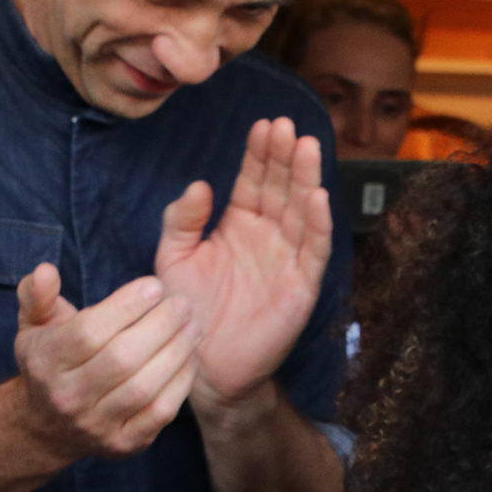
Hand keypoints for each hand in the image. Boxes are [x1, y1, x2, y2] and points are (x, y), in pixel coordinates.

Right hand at [12, 263, 199, 461]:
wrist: (48, 427)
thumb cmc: (51, 361)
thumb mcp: (34, 324)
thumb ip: (38, 295)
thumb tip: (46, 271)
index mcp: (45, 362)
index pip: (89, 333)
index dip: (126, 306)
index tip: (155, 286)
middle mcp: (67, 397)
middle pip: (122, 359)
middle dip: (160, 326)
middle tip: (182, 304)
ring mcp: (95, 426)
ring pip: (144, 387)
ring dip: (176, 352)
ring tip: (193, 327)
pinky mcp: (122, 444)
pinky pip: (160, 412)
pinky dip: (181, 382)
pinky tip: (190, 357)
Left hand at [155, 118, 334, 411]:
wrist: (201, 366)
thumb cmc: (187, 311)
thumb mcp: (173, 258)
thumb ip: (181, 221)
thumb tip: (200, 185)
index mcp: (239, 224)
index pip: (253, 180)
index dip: (259, 153)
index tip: (262, 125)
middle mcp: (268, 236)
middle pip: (282, 187)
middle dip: (285, 157)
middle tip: (285, 127)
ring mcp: (287, 259)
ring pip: (302, 211)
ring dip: (306, 179)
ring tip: (305, 147)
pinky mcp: (301, 287)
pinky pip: (313, 251)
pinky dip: (318, 224)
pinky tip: (317, 197)